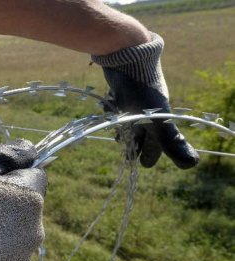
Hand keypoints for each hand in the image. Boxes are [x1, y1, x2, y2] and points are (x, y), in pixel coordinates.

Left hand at [92, 32, 198, 168]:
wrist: (127, 54)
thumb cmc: (141, 87)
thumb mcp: (155, 117)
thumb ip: (170, 141)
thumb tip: (192, 164)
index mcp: (158, 117)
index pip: (156, 141)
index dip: (151, 154)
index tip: (145, 165)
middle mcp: (148, 107)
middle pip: (142, 130)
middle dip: (137, 142)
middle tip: (129, 152)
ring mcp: (135, 96)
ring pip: (130, 117)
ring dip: (125, 127)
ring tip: (118, 136)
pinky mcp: (122, 86)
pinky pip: (120, 102)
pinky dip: (116, 109)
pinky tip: (108, 109)